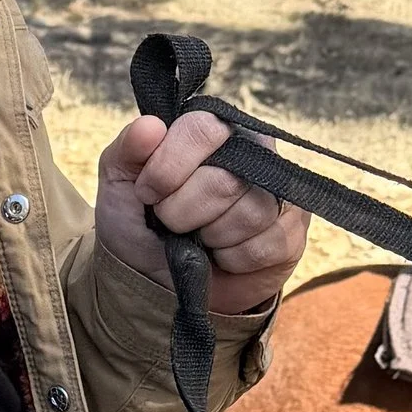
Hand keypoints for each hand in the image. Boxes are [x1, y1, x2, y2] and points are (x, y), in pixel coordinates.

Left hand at [95, 109, 306, 315]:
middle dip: (183, 213)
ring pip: (249, 214)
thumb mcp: (120, 187)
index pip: (204, 128)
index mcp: (212, 130)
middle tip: (172, 223)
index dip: (168, 167)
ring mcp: (278, 192)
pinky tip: (222, 256)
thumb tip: (150, 125)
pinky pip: (264, 246)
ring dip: (209, 238)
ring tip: (199, 239)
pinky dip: (232, 260)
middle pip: (225, 179)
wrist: (159, 285)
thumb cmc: (142, 227)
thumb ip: (126, 150)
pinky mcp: (292, 233)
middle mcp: (255, 151)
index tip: (147, 193)